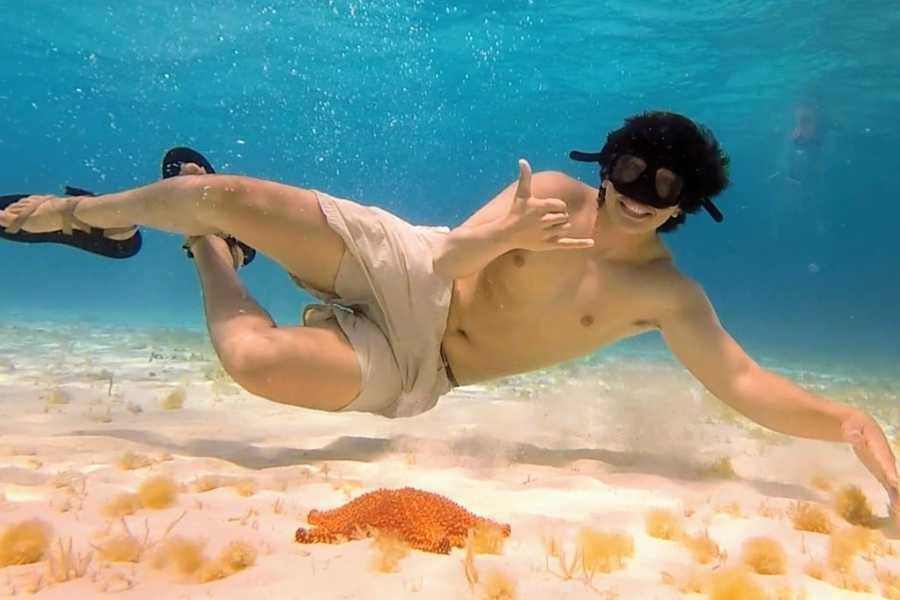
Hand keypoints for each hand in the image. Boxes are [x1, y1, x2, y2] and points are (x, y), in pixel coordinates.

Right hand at [500, 159, 593, 251]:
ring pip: (565, 227)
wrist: (506, 233)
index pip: (561, 205)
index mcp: (540, 207)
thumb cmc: (516, 212)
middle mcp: (544, 220)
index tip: (548, 208)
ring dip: (561, 226)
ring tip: (549, 227)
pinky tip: (592, 242)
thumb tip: (522, 160)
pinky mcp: (548, 244)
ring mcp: (546, 234)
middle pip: (564, 216)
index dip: (558, 206)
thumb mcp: (521, 194)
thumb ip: (525, 177)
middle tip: (546, 219)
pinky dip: (580, 243)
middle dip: (558, 216)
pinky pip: (567, 244)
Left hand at [842, 411, 899, 527]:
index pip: (885, 459)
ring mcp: (885, 466)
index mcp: (879, 445)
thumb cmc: (853, 425)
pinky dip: (893, 497)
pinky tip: (894, 510)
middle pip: (894, 474)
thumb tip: (853, 436)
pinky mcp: (881, 472)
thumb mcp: (851, 426)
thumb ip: (852, 432)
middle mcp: (886, 457)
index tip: (894, 481)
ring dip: (897, 495)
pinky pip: (889, 486)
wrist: (858, 425)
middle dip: (898, 487)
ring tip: (898, 510)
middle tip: (899, 503)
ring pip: (894, 482)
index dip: (889, 470)